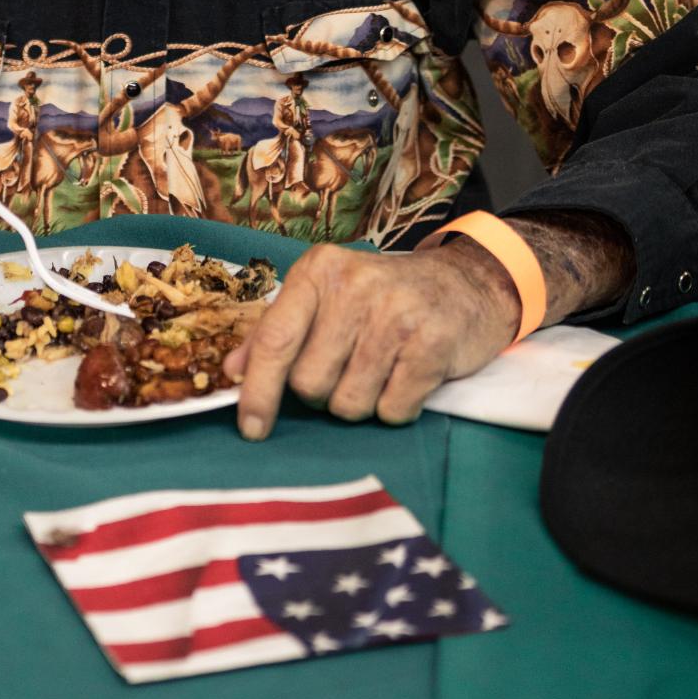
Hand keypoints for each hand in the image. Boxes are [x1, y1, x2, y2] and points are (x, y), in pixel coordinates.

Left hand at [223, 240, 520, 436]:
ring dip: (360, 402)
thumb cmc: (384, 296)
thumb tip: (230, 370)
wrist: (467, 283)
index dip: (258, 391)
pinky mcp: (432, 343)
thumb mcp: (326, 296)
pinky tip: (407, 377)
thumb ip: (276, 331)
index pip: (275, 339)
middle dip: (323, 393)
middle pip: (309, 383)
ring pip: (348, 404)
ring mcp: (395, 314)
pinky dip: (396, 407)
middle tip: (348, 369)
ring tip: (380, 370)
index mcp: (318, 270)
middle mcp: (353, 286)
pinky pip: (392, 410)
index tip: (250, 427)